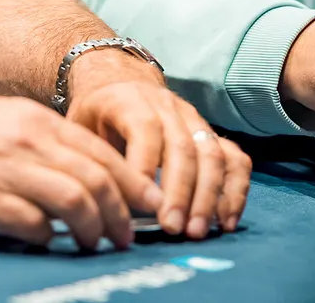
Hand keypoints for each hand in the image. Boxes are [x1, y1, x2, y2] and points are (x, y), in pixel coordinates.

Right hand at [0, 86, 164, 250]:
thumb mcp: (9, 120)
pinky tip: (45, 240)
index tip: (152, 206)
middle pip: (97, 181)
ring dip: (92, 230)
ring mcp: (4, 169)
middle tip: (125, 236)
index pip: (103, 154)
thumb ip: (48, 144)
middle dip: (121, 215)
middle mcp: (27, 141)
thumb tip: (91, 176)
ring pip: (74, 201)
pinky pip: (32, 225)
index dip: (135, 185)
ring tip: (92, 243)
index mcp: (37, 121)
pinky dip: (47, 237)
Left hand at [64, 48, 250, 237]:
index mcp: (129, 100)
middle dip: (180, 192)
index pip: (145, 129)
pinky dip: (235, 191)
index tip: (142, 205)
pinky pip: (235, 159)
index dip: (146, 166)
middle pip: (183, 146)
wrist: (118, 82)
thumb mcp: (79, 127)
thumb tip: (106, 203)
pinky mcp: (212, 134)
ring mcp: (194, 118)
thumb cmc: (95, 115)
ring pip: (212, 154)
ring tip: (197, 231)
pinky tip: (225, 221)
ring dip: (208, 197)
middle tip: (172, 228)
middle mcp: (167, 105)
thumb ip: (92, 158)